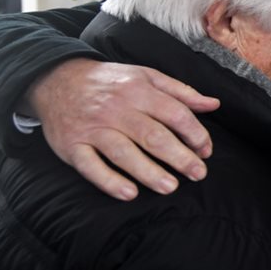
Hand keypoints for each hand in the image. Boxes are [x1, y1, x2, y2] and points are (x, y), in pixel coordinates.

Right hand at [28, 58, 219, 200]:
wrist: (56, 79)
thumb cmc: (111, 82)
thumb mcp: (147, 76)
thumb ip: (181, 92)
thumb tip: (214, 104)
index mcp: (139, 91)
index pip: (175, 114)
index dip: (195, 134)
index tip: (206, 151)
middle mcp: (117, 110)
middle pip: (153, 136)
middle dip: (179, 157)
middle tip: (198, 174)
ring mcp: (93, 129)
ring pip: (124, 153)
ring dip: (149, 173)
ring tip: (170, 187)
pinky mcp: (72, 146)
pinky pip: (90, 167)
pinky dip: (109, 181)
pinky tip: (129, 193)